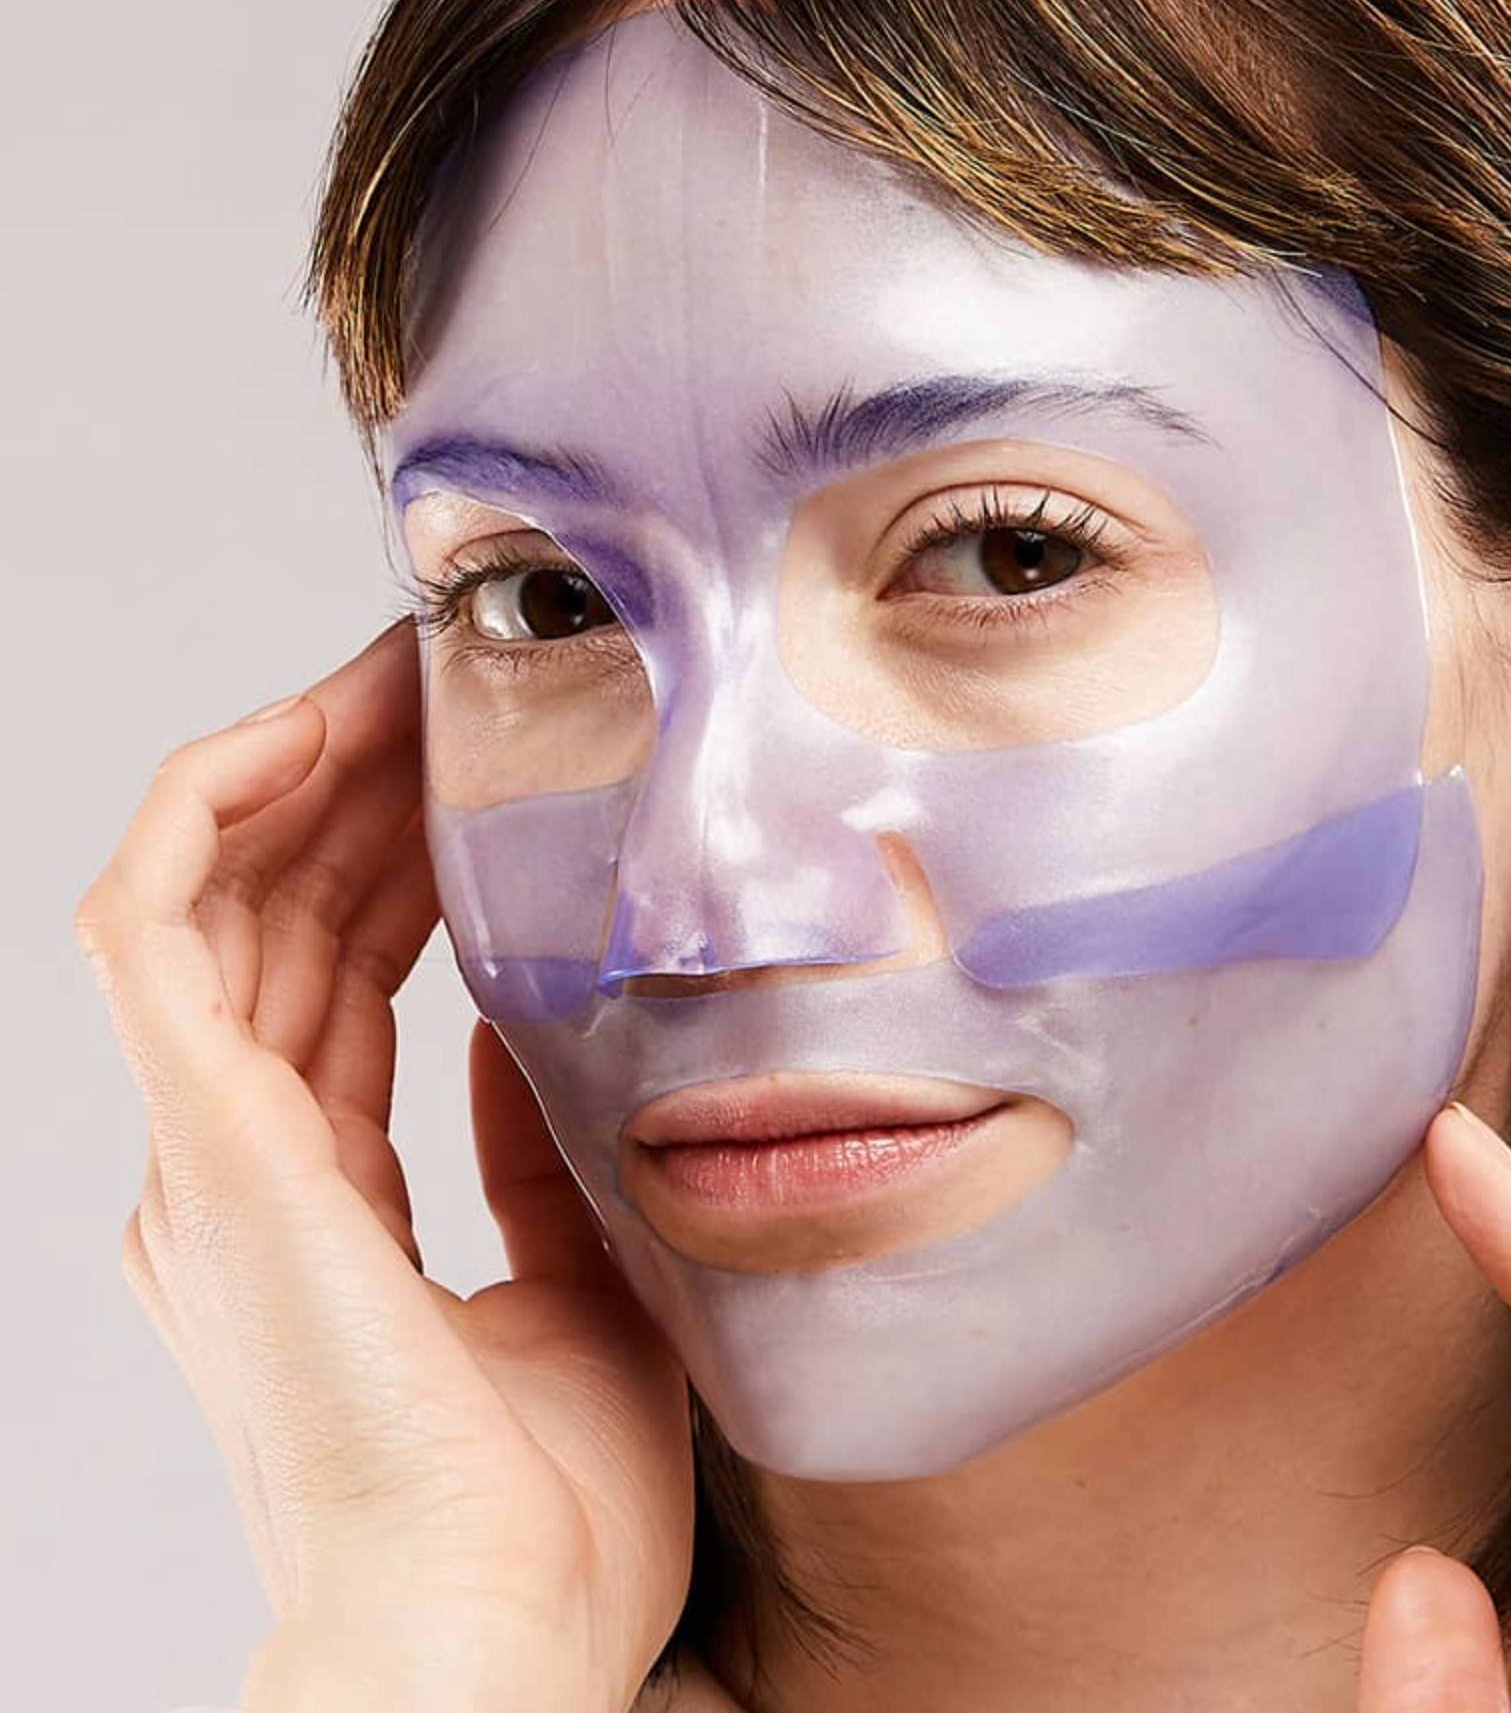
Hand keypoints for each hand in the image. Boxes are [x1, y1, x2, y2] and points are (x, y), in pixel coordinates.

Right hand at [74, 621, 693, 1712]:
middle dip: (354, 791)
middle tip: (441, 689)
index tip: (467, 771)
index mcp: (311, 1211)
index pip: (335, 986)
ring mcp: (207, 1159)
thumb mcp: (574, 1288)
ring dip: (295, 774)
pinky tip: (296, 733)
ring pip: (214, 901)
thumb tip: (528, 1029)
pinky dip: (205, 816)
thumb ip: (532, 1157)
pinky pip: (152, 931)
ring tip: (393, 678)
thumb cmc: (541, 1516)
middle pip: (277, 925)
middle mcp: (237, 1173)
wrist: (494, 1640)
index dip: (391, 863)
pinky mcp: (207, 1147)